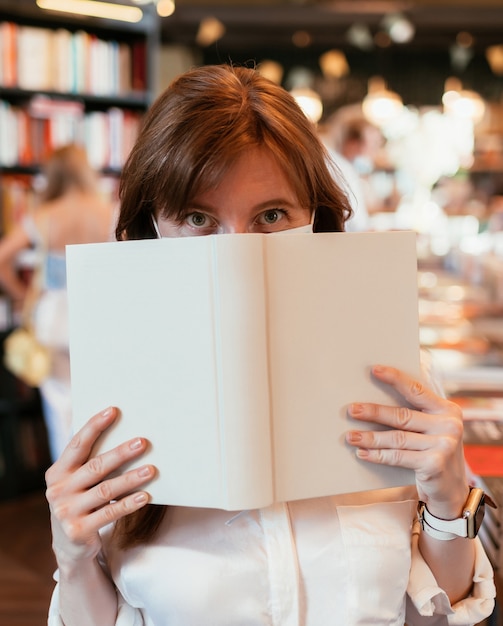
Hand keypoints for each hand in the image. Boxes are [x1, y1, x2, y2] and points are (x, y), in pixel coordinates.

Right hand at [45, 407, 154, 567]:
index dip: (94, 426)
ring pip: (105, 490)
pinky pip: (109, 514)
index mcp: (57, 472)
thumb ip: (89, 462)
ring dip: (130, 478)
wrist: (69, 545)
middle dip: (121, 453)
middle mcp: (58, 490)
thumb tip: (124, 432)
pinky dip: (129, 503)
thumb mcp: (77, 482)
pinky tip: (145, 496)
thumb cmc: (81, 501)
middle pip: (95, 467)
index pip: (77, 444)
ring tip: (151, 469)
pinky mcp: (78, 531)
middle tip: (143, 442)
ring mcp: (66, 512)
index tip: (113, 410)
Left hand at [346, 365, 467, 518]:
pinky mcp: (434, 464)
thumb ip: (415, 414)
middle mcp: (449, 425)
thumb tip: (375, 399)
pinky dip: (377, 455)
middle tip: (352, 410)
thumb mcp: (431, 429)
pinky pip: (397, 457)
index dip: (395, 379)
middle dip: (373, 412)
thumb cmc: (433, 452)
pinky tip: (362, 453)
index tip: (374, 370)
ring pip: (396, 438)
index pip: (417, 390)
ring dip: (369, 437)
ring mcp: (444, 445)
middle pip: (402, 416)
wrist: (452, 490)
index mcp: (447, 410)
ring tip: (350, 436)